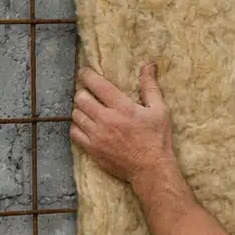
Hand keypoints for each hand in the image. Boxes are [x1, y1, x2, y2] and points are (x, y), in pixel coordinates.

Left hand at [70, 63, 174, 183]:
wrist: (151, 169)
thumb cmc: (157, 138)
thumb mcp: (160, 110)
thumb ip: (150, 86)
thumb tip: (149, 65)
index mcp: (122, 107)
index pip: (96, 84)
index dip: (87, 75)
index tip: (85, 72)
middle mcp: (106, 119)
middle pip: (80, 98)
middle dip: (83, 92)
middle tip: (90, 94)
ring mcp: (97, 135)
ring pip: (76, 114)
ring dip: (80, 109)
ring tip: (89, 110)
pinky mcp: (92, 149)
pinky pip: (74, 132)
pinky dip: (77, 126)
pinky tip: (86, 125)